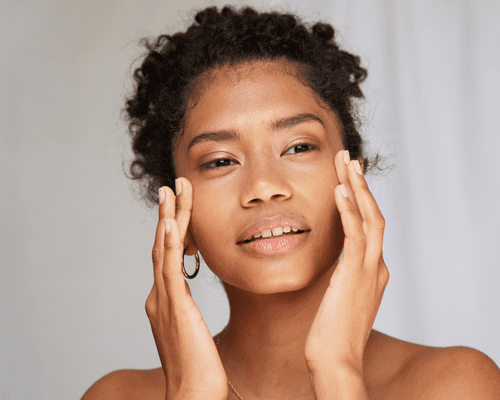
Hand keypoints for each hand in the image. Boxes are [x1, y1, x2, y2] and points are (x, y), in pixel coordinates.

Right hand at [145, 178, 227, 399]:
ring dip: (168, 218)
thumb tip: (188, 306)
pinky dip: (170, 244)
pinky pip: (170, 270)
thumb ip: (186, 313)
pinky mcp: (175, 308)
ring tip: (171, 191)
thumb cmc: (197, 368)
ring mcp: (164, 301)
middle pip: (162, 246)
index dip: (172, 229)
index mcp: (164, 301)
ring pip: (164, 250)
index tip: (179, 206)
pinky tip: (172, 223)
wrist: (193, 394)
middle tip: (172, 187)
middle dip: (168, 214)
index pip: (167, 256)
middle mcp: (159, 296)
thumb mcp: (190, 331)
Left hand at [305, 150, 388, 375]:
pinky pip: (355, 234)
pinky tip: (340, 189)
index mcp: (373, 271)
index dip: (361, 199)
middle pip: (374, 214)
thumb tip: (332, 265)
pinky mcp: (354, 274)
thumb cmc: (331, 334)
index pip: (370, 226)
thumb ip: (341, 277)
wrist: (335, 361)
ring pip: (369, 217)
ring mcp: (369, 269)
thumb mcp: (340, 298)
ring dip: (357, 187)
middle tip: (349, 159)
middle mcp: (376, 266)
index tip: (348, 178)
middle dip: (361, 184)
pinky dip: (349, 209)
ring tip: (346, 162)